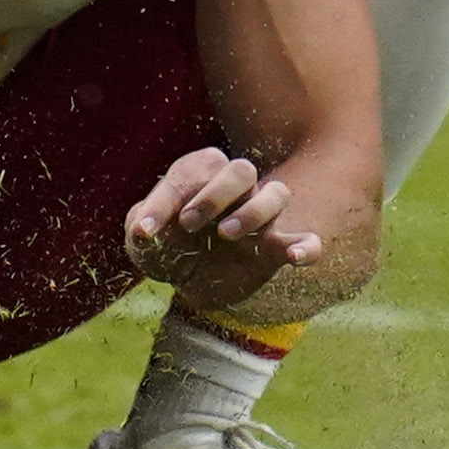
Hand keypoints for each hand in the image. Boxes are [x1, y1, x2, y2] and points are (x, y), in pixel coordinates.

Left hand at [125, 144, 323, 296]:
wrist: (191, 277)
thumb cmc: (166, 245)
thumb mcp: (145, 239)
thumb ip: (143, 228)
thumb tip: (145, 231)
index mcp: (201, 173)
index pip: (190, 173)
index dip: (164, 201)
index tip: (145, 231)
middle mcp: (236, 188)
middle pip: (240, 170)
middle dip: (213, 195)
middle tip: (187, 224)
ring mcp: (260, 216)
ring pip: (277, 193)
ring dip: (253, 211)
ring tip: (226, 234)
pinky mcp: (276, 248)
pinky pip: (306, 240)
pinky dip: (306, 245)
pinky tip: (295, 257)